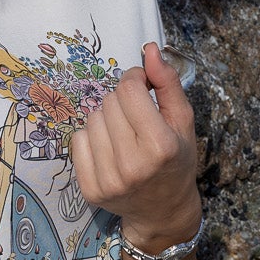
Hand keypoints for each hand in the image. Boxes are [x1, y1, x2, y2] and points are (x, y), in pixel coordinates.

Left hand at [70, 41, 200, 251]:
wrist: (162, 210)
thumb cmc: (176, 160)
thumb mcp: (182, 121)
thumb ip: (167, 83)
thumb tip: (149, 49)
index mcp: (160, 146)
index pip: (130, 90)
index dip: (135, 79)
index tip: (142, 86)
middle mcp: (133, 165)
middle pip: (109, 102)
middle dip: (122, 101)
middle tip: (135, 117)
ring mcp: (108, 179)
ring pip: (92, 119)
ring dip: (106, 119)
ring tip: (123, 135)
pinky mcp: (89, 189)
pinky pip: (77, 140)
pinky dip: (91, 138)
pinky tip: (109, 149)